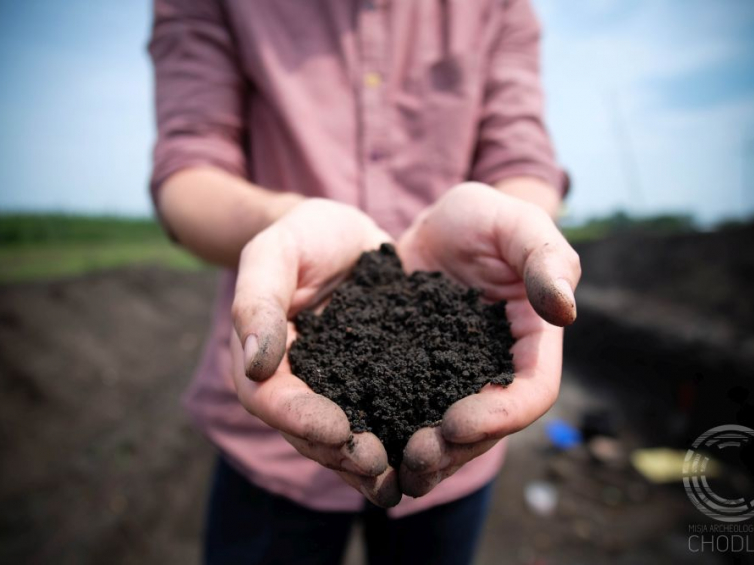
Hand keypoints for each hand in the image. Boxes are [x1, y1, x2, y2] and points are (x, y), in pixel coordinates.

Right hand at [230, 199, 401, 506]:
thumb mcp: (275, 252)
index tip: (338, 430)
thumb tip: (256, 361)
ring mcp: (333, 385)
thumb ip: (259, 300)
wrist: (343, 233)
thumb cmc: (303, 235)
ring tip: (398, 479)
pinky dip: (394, 440)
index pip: (269, 397)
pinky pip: (377, 417)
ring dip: (364, 463)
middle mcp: (295, 380)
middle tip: (375, 465)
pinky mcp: (370, 380)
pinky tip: (421, 456)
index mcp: (261, 354)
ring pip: (340, 437)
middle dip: (338, 452)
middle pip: (304, 430)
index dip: (298, 418)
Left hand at [396, 182, 580, 496]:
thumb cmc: (484, 218)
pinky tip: (367, 443)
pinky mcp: (418, 376)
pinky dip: (395, 434)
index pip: (532, 391)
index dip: (502, 415)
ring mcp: (458, 378)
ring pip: (451, 433)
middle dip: (457, 449)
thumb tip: (565, 309)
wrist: (434, 227)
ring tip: (393, 467)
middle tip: (416, 458)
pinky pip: (411, 412)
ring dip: (428, 457)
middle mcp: (498, 369)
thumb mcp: (515, 223)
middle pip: (490, 427)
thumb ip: (544, 258)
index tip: (458, 423)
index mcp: (532, 341)